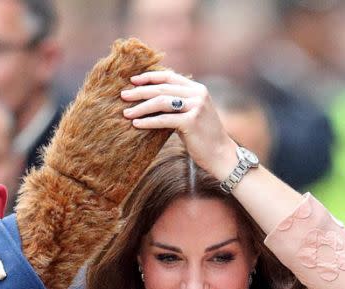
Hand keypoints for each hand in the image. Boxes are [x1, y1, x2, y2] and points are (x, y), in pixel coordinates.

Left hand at [121, 70, 238, 179]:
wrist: (221, 155)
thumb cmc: (204, 138)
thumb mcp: (192, 115)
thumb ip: (178, 105)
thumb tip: (154, 102)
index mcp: (197, 89)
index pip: (170, 77)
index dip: (150, 77)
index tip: (133, 80)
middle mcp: (197, 94)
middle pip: (162, 88)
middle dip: (140, 91)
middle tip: (123, 95)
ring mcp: (195, 106)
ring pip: (161, 102)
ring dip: (141, 107)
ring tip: (126, 112)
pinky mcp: (191, 121)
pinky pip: (164, 119)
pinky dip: (148, 121)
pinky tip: (136, 124)